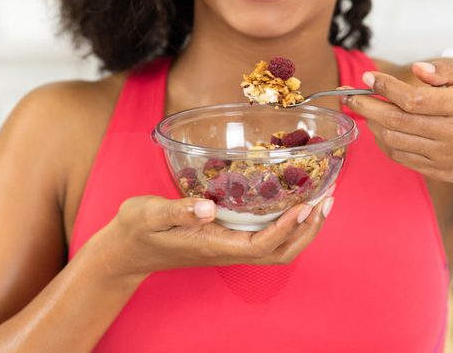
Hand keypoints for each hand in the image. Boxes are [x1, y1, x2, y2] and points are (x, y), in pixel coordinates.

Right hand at [97, 191, 333, 279]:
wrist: (126, 251)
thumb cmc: (137, 231)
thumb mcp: (149, 215)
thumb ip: (178, 211)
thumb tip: (208, 207)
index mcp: (212, 245)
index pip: (260, 244)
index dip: (286, 228)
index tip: (304, 205)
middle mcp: (226, 250)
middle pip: (279, 253)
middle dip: (307, 231)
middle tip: (326, 200)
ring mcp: (228, 247)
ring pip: (276, 248)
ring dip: (302, 229)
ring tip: (320, 202)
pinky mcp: (226, 239)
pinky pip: (265, 239)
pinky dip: (287, 225)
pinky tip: (291, 204)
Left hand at [344, 60, 452, 184]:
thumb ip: (445, 71)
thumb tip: (417, 69)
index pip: (414, 99)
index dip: (385, 87)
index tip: (367, 77)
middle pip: (397, 121)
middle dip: (366, 106)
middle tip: (347, 95)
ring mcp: (445, 156)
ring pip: (394, 140)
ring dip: (372, 123)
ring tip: (364, 109)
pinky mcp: (438, 172)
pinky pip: (400, 156)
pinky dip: (383, 141)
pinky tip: (379, 127)